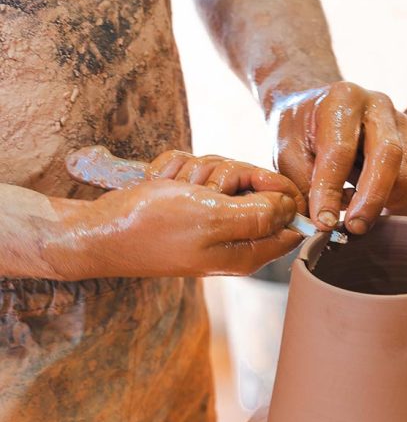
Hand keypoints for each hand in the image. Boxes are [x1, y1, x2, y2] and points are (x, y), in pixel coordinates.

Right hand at [52, 146, 303, 278]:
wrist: (100, 228)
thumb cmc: (153, 227)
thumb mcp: (214, 219)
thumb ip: (260, 215)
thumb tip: (291, 208)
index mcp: (247, 251)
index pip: (292, 220)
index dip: (280, 192)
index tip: (254, 182)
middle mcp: (232, 236)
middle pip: (259, 189)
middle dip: (228, 175)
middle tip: (202, 187)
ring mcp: (208, 218)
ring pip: (226, 173)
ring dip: (198, 171)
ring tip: (176, 189)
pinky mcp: (188, 203)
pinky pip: (197, 170)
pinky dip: (178, 170)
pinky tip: (163, 185)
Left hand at [271, 82, 406, 234]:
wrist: (316, 107)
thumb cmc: (300, 128)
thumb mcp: (286, 149)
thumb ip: (303, 182)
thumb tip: (324, 221)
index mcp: (343, 98)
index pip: (341, 150)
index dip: (331, 189)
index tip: (323, 221)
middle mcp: (379, 104)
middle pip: (389, 156)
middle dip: (371, 199)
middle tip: (353, 228)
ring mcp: (401, 122)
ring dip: (383, 202)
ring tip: (354, 210)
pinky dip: (396, 200)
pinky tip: (369, 199)